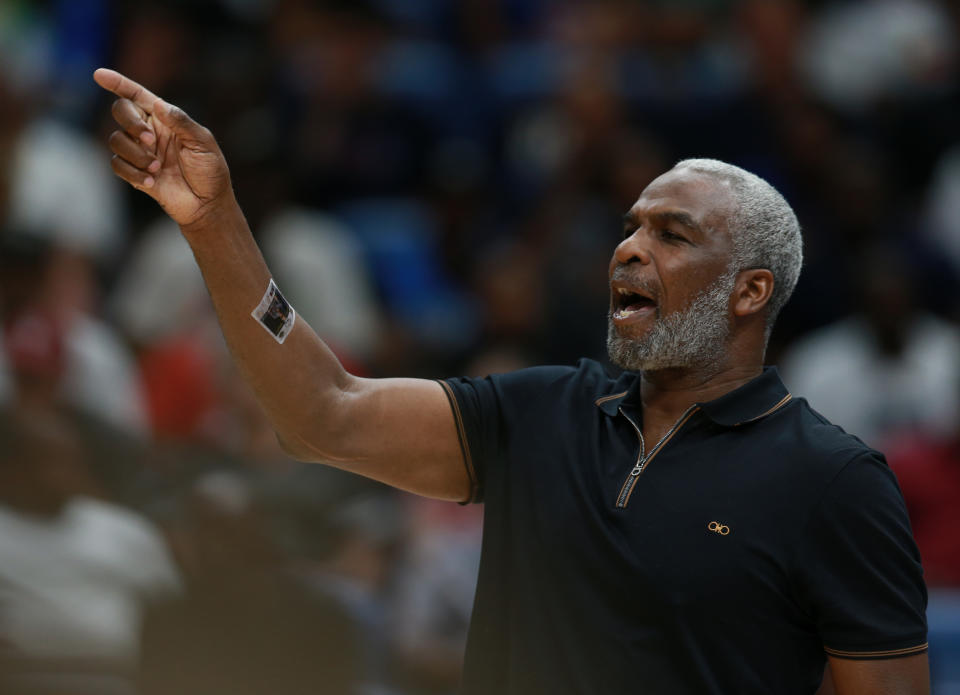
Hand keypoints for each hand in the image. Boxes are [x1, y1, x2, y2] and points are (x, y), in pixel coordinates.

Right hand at [93, 68, 234, 227]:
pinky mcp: (135, 173)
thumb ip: (181, 122)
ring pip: (116, 140)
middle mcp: (149, 131)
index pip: (138, 96)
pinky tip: (152, 182)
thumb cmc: (210, 171)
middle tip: (150, 140)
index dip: (118, 84)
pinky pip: (118, 165)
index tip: (99, 75)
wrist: (208, 204)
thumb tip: (158, 104)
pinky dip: (133, 173)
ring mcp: (141, 152)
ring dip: (135, 154)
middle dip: (131, 123)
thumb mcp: (203, 142)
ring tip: (157, 168)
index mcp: (166, 119)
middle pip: (121, 112)